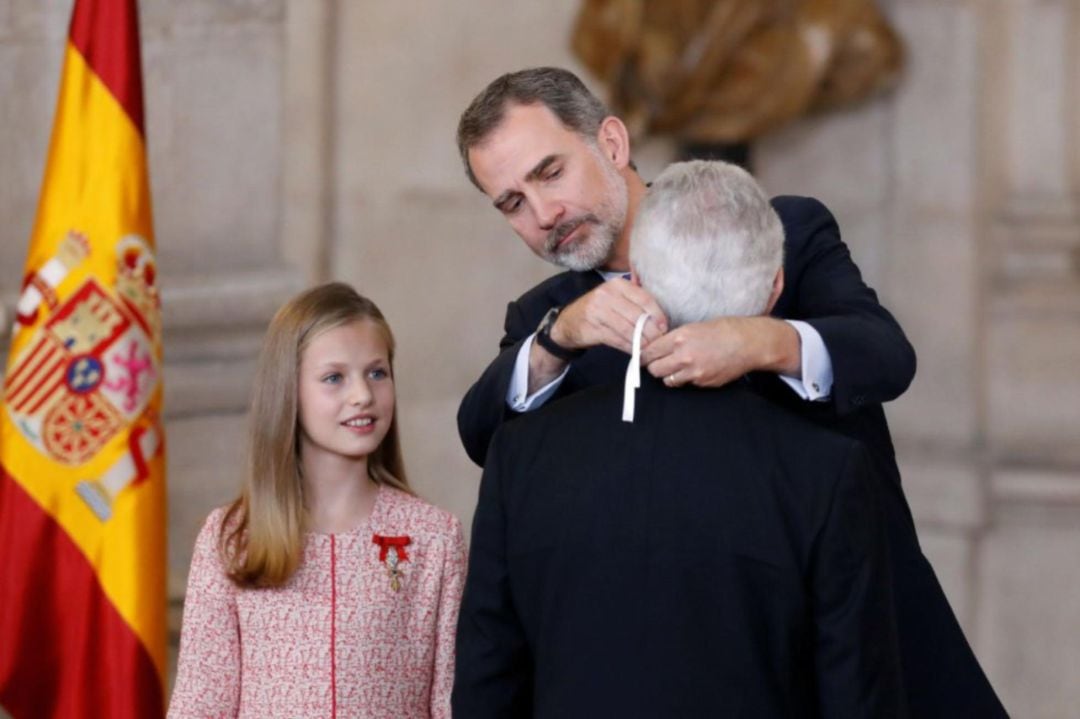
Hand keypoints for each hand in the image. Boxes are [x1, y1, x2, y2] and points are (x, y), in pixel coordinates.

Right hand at [550, 279, 668, 353]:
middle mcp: (607, 294)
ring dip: (641, 342)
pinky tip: (635, 352)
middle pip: (637, 315)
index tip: (664, 327)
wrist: (568, 322)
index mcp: (617, 285)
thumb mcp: (615, 298)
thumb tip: (660, 321)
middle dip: (651, 332)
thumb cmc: (599, 310)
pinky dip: (629, 347)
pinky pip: (617, 340)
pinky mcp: (593, 328)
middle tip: (659, 342)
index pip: (644, 298)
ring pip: (628, 329)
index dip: (657, 314)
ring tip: (649, 349)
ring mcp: (598, 311)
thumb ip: (635, 303)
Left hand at [642, 316, 800, 387]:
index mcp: (680, 337)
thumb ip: (676, 338)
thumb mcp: (695, 326)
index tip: (643, 356)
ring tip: (676, 366)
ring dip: (668, 374)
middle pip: (654, 369)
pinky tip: (695, 369)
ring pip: (667, 380)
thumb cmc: (725, 329)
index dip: (644, 355)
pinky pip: (686, 384)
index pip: (649, 351)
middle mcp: (684, 356)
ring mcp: (694, 372)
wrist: (750, 343)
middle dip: (654, 366)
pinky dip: (686, 378)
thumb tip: (658, 346)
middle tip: (658, 362)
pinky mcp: (703, 382)